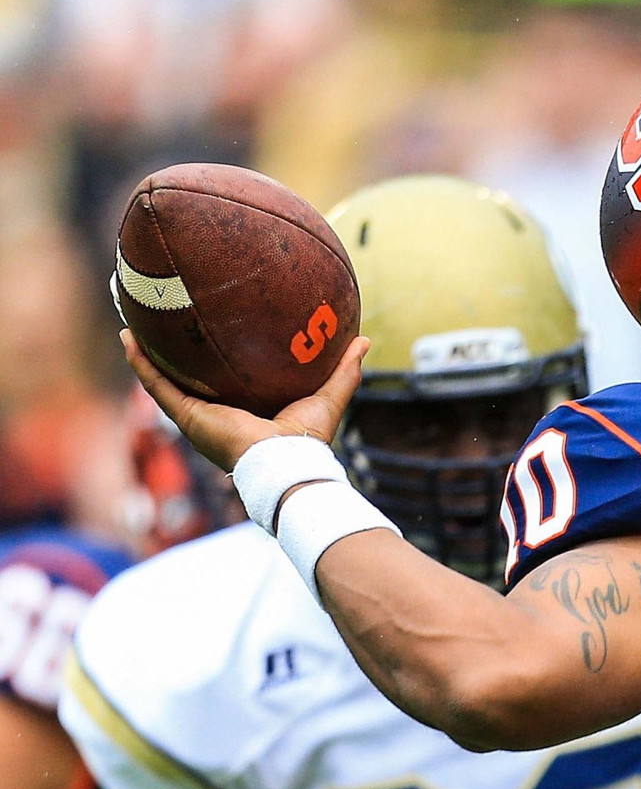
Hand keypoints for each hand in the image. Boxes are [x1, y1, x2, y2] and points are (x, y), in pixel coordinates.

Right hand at [120, 328, 368, 473]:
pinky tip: (128, 337)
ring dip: (145, 355)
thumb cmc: (307, 441)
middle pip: (188, 381)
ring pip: (163, 381)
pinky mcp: (187, 417)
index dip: (214, 363)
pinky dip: (140, 362)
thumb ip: (344, 370)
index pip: (224, 385)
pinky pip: (156, 385)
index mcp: (244, 414)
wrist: (286, 464)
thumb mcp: (327, 396)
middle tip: (165, 324)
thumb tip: (364, 339)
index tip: (208, 336)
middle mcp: (216, 416)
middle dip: (174, 356)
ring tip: (134, 325)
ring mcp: (197, 417)